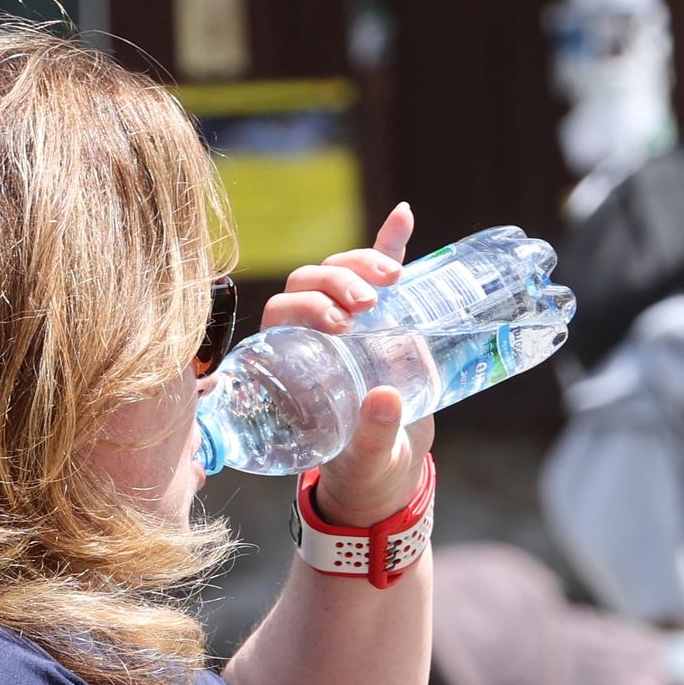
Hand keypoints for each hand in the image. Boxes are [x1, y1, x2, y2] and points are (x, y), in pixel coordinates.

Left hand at [265, 203, 434, 527]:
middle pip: (308, 284)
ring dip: (362, 262)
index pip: (281, 314)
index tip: (337, 325)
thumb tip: (385, 399)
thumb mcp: (368, 457)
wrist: (391, 470)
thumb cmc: (365, 467)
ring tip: (392, 278)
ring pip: (341, 272)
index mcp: (292, 362)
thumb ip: (374, 435)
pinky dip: (389, 243)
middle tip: (367, 306)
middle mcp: (314, 335)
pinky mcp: (387, 318)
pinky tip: (402, 215)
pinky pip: (382, 273)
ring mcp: (351, 323)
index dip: (304, 307)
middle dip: (335, 283)